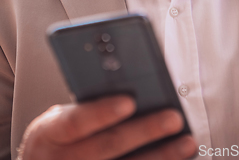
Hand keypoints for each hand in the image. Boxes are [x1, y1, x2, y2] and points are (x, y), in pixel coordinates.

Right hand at [18, 95, 196, 159]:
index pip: (76, 122)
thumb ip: (87, 105)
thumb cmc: (58, 138)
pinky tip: (175, 159)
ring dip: (160, 156)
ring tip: (186, 142)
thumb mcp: (59, 119)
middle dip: (144, 132)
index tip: (130, 100)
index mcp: (49, 133)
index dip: (102, 112)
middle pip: (107, 147)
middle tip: (173, 118)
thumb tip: (132, 88)